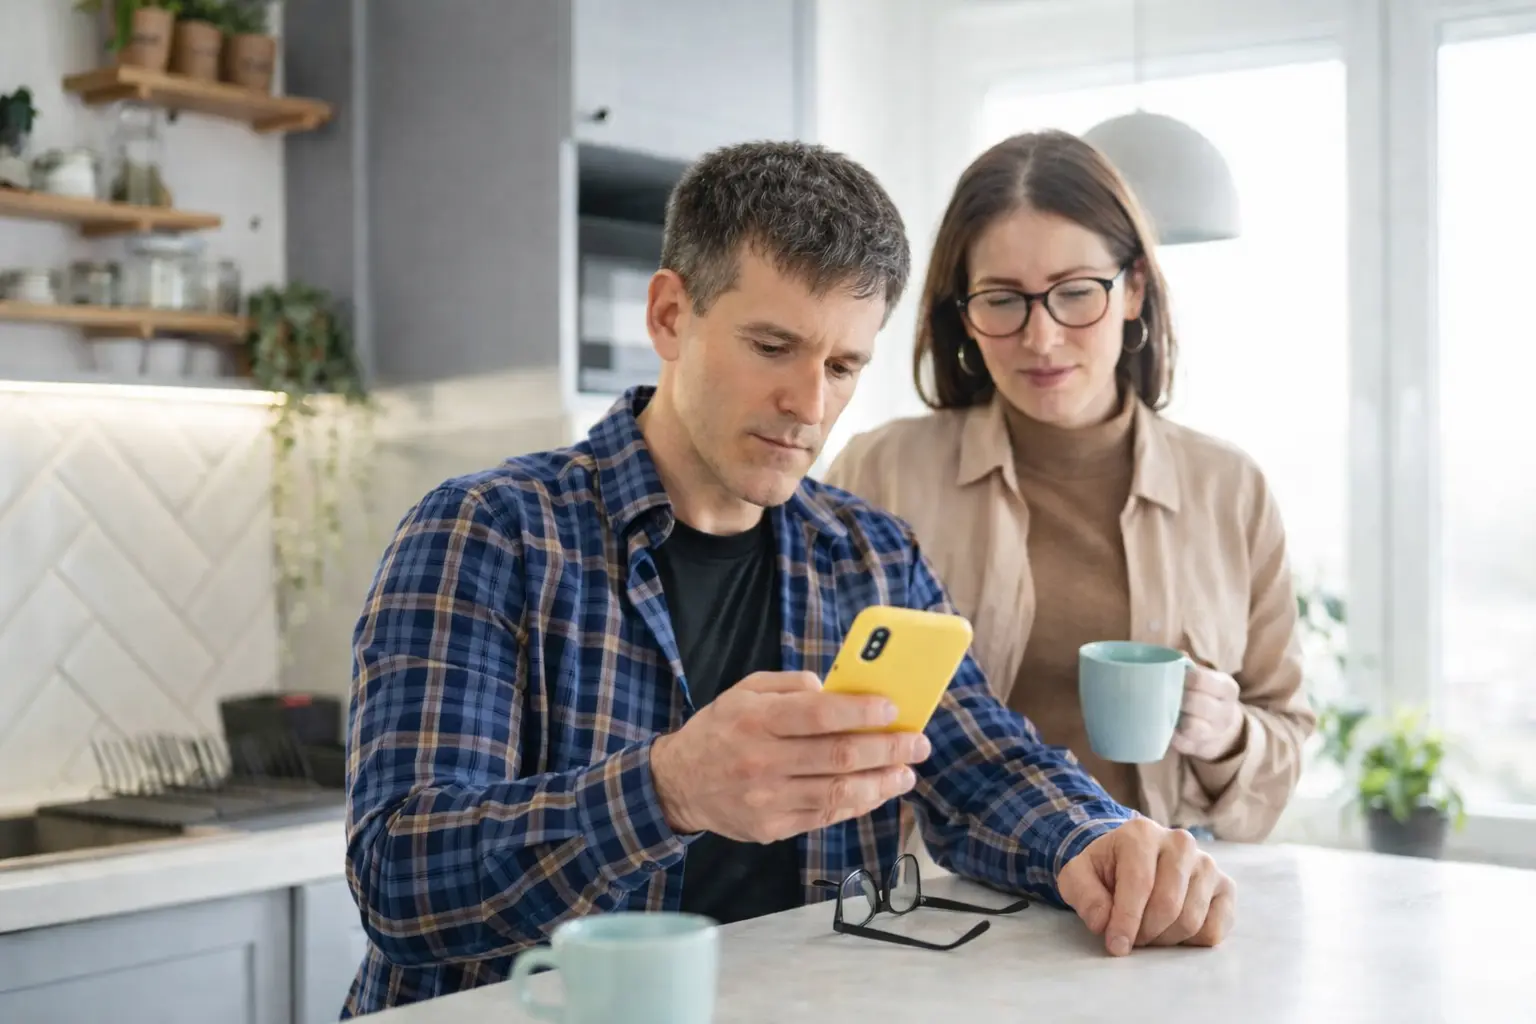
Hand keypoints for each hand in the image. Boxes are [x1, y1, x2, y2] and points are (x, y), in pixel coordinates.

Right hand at [648, 671, 929, 842]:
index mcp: (756, 720)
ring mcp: (768, 800)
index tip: (894, 709)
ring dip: (882, 783)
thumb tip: (834, 689)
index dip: (861, 711)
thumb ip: (789, 684)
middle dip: (887, 749)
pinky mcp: (772, 828)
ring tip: (906, 773)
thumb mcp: (744, 691)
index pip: (819, 714)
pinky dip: (858, 804)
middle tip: (918, 743)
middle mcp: (762, 761)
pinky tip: (877, 791)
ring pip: (838, 793)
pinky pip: (826, 816)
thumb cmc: (720, 730)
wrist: (678, 784)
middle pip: (838, 756)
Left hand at [1057, 818, 1235, 954]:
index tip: (1115, 946)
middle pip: (1169, 905)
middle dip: (1145, 932)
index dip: (1126, 921)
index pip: (1140, 883)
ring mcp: (1207, 864)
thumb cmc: (1105, 870)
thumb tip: (1102, 922)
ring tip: (1148, 930)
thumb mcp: (1078, 876)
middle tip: (1131, 938)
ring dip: (1165, 939)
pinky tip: (1172, 929)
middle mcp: (1181, 842)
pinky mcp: (1225, 887)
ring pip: (1192, 920)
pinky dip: (1190, 941)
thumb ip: (1084, 895)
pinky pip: (1215, 929)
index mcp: (1142, 833)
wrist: (1131, 860)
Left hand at [1171, 659, 1244, 760]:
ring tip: (1162, 708)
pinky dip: (1169, 734)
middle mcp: (1225, 712)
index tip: (1168, 674)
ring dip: (1173, 717)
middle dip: (1175, 697)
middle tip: (1160, 692)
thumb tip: (1177, 654)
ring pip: (1190, 726)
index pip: (1201, 679)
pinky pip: (1181, 742)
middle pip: (1194, 702)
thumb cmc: (1206, 695)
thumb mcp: (1208, 678)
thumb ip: (1190, 666)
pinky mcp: (1199, 748)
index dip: (1181, 677)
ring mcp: (1214, 733)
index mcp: (1227, 688)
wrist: (1222, 728)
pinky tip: (1162, 724)